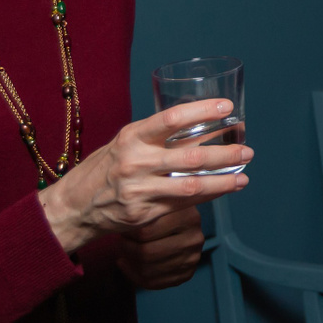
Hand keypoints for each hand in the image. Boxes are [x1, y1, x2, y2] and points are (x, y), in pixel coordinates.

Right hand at [39, 99, 251, 254]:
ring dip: (223, 181)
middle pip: (189, 156)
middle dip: (224, 154)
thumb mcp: (126, 143)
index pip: (171, 118)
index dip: (202, 111)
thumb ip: (158, 138)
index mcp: (131, 137)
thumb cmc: (105, 167)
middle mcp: (135, 162)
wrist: (74, 207)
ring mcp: (139, 191)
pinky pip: (183, 203)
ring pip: (191, 185)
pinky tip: (224, 190)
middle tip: (247, 151)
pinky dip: (207, 196)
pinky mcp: (144, 215)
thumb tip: (205, 128)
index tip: (227, 107)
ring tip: (243, 176)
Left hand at [116, 207, 206, 291]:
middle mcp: (194, 240)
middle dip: (127, 248)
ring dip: (129, 262)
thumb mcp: (162, 200)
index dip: (128, 232)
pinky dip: (134, 275)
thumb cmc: (168, 210)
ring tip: (123, 251)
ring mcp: (191, 259)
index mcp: (189, 217)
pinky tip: (127, 264)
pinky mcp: (186, 274)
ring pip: (148, 270)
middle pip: (147, 253)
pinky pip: (152, 283)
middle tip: (120, 240)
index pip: (147, 232)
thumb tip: (122, 214)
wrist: (186, 224)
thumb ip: (147, 205)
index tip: (122, 227)